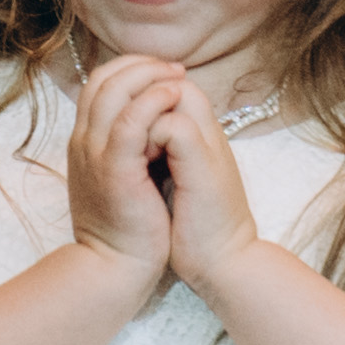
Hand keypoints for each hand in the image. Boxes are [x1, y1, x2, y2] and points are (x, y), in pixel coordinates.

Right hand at [62, 58, 177, 288]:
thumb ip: (127, 150)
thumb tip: (153, 124)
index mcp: (85, 143)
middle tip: (173, 67)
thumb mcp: (121, 179)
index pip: (98, 85)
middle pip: (103, 80)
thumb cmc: (128, 229)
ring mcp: (94, 155)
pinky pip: (128, 122)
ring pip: (111, 91)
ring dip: (147, 76)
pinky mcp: (114, 170)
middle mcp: (83, 142)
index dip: (130, 69)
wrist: (117, 271)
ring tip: (177, 77)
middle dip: (140, 65)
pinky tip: (173, 97)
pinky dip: (151, 102)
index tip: (164, 72)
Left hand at [136, 60, 256, 289]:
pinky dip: (149, 135)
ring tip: (129, 144)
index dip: (138, 89)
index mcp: (198, 132)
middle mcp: (206, 130)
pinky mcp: (204, 164)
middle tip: (121, 129)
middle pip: (170, 80)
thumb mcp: (173, 178)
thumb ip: (159, 148)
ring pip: (173, 92)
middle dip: (136, 94)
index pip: (167, 83)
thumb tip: (128, 131)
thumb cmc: (192, 226)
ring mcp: (208, 144)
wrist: (223, 264)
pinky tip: (138, 161)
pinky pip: (173, 125)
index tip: (121, 120)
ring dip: (141, 110)